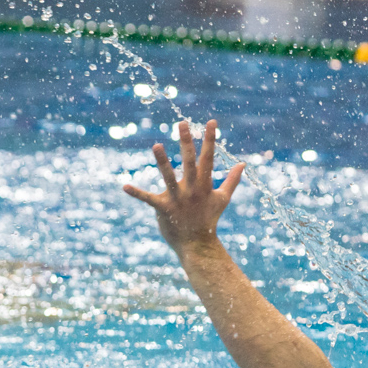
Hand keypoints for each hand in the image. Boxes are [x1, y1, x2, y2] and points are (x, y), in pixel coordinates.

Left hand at [123, 119, 243, 252]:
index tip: (211, 122)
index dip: (210, 139)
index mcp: (205, 184)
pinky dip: (137, 193)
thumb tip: (243, 164)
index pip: (208, 158)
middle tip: (182, 123)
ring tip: (156, 145)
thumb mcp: (222, 199)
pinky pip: (149, 199)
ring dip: (163, 161)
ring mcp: (178, 199)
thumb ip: (232, 180)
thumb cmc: (209, 219)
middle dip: (186, 142)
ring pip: (169, 177)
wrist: (197, 245)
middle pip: (190, 162)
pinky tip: (124, 186)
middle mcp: (192, 189)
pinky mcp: (164, 209)